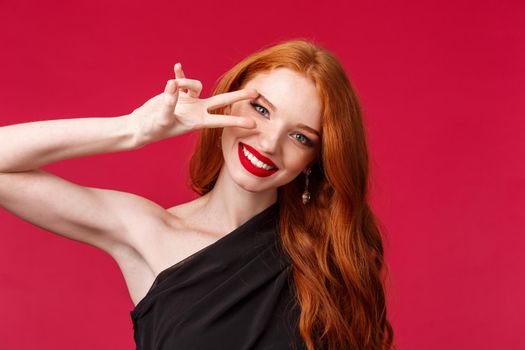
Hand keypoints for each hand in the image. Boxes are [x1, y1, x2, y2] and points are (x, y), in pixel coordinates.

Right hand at [129, 62, 257, 146]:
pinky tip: (177, 67)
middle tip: (256, 93)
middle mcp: (197, 111)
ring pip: (196, 85)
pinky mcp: (179, 95)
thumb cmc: (151, 128)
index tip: (253, 124)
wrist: (141, 127)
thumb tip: (173, 85)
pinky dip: (180, 74)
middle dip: (239, 97)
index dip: (237, 121)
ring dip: (184, 82)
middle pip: (223, 101)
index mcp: (197, 121)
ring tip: (169, 86)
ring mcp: (190, 102)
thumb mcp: (161, 118)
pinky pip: (183, 80)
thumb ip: (168, 101)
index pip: (222, 120)